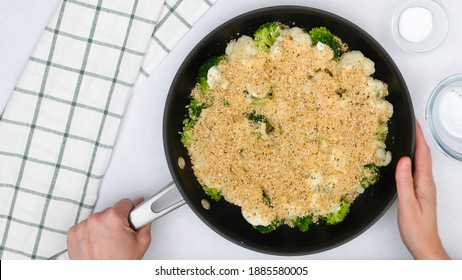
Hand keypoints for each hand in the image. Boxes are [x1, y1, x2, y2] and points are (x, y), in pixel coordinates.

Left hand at [67, 198, 151, 259]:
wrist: (103, 277)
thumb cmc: (118, 264)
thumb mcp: (142, 242)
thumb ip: (145, 222)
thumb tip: (145, 213)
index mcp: (113, 217)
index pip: (125, 203)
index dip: (130, 212)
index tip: (129, 219)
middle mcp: (96, 219)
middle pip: (110, 212)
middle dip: (116, 221)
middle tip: (119, 237)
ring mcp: (83, 226)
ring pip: (97, 219)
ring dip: (102, 227)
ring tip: (107, 243)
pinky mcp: (73, 233)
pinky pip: (85, 226)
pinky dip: (90, 233)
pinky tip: (97, 244)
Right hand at [395, 120, 448, 258]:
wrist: (424, 245)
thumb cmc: (416, 229)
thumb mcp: (407, 204)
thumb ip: (404, 181)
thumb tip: (403, 160)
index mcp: (424, 183)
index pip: (423, 154)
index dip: (418, 137)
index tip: (413, 123)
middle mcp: (426, 183)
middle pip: (423, 155)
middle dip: (417, 138)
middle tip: (409, 125)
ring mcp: (424, 188)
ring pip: (420, 162)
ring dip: (415, 147)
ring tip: (406, 137)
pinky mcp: (419, 192)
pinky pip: (416, 170)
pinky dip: (411, 159)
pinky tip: (404, 160)